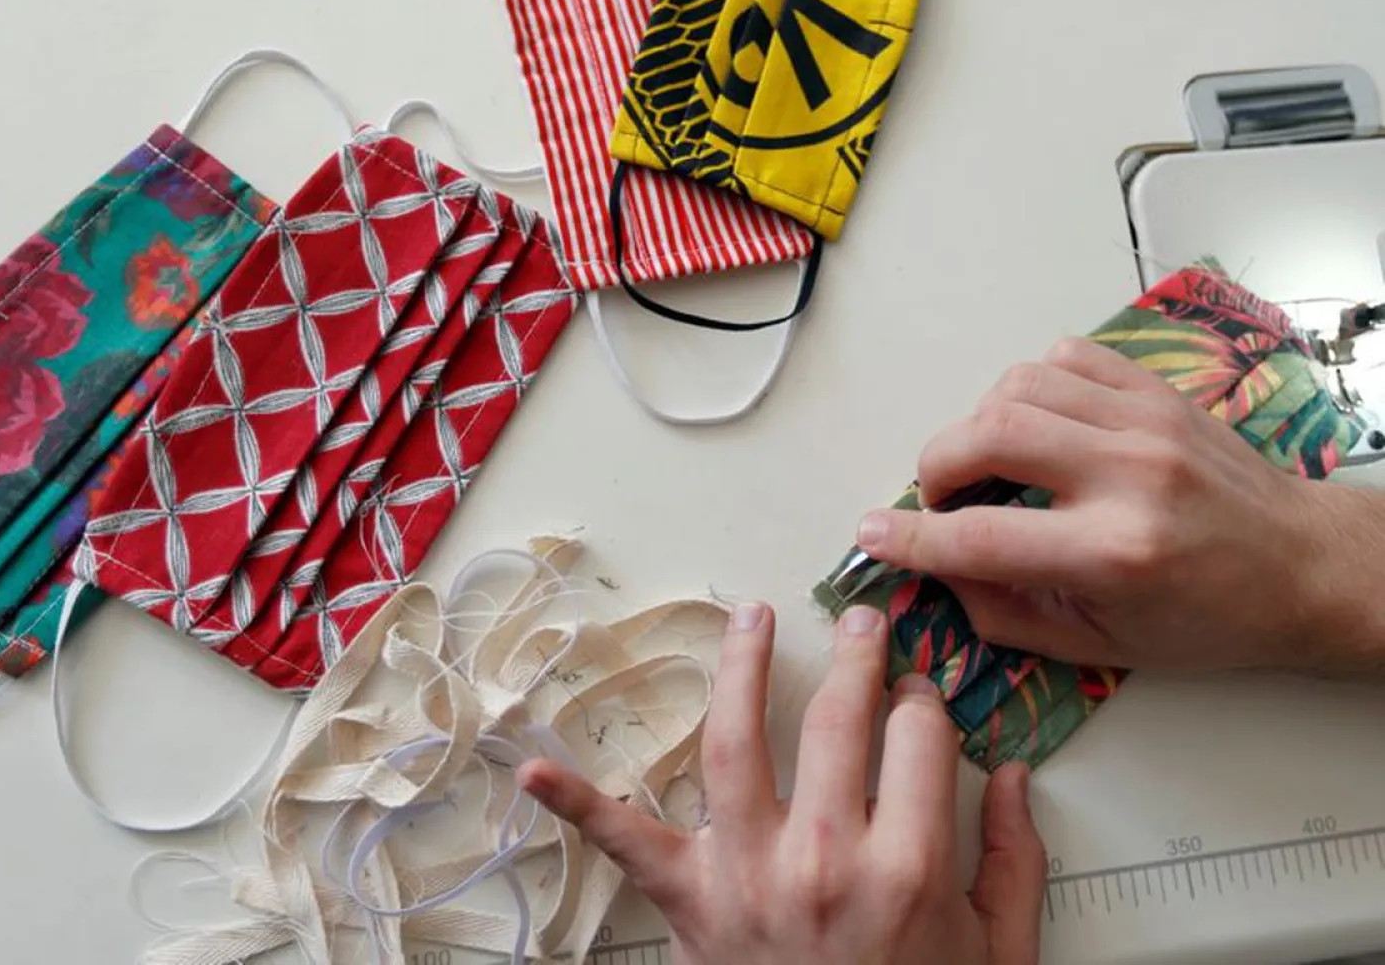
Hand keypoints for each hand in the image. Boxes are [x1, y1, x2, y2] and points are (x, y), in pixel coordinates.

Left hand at [517, 603, 1045, 964]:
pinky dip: (576, 803)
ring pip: (737, 741)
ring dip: (742, 667)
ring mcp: (749, 874)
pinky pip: (626, 843)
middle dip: (858, 658)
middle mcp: (826, 858)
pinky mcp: (692, 901)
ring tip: (752, 618)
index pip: (920, 736)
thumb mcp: (1001, 955)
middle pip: (841, 720)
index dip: (925, 703)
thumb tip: (1013, 778)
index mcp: (909, 868)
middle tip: (861, 624)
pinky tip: (531, 768)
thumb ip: (1016, 862)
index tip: (919, 699)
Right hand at [856, 336, 1380, 674]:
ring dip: (979, 425)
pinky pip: (1064, 358)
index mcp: (1116, 552)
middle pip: (989, 435)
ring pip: (1019, 386)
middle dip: (935, 467)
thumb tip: (935, 574)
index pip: (979, 537)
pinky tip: (1037, 428)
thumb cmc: (1209, 617)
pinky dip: (1029, 388)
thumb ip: (1004, 614)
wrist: (1306, 567)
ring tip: (989, 465)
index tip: (874, 536)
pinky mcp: (1157, 391)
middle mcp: (1129, 475)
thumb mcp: (1101, 646)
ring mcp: (1146, 421)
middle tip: (937, 500)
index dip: (910, 539)